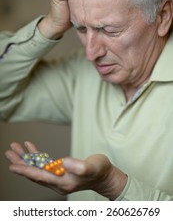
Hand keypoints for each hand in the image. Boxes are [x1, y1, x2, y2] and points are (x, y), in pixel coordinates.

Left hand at [5, 141, 126, 198]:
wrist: (105, 177)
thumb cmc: (100, 171)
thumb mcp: (92, 167)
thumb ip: (79, 166)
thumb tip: (63, 162)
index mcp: (63, 183)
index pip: (40, 176)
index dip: (25, 170)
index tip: (12, 165)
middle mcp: (57, 182)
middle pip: (34, 173)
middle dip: (21, 163)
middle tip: (9, 152)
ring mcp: (58, 178)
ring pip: (37, 169)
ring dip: (26, 159)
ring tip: (16, 148)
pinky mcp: (60, 172)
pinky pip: (44, 165)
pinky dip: (37, 157)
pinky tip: (31, 149)